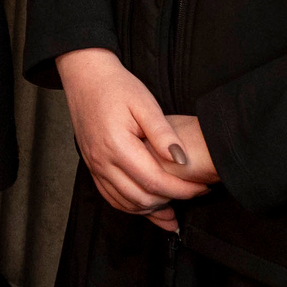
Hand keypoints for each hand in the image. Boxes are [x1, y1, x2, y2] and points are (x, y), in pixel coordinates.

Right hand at [54, 47, 212, 227]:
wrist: (85, 77)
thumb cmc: (116, 87)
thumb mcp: (145, 103)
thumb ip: (163, 134)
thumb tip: (182, 161)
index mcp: (117, 146)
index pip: (154, 182)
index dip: (182, 190)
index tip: (201, 188)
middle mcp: (102, 161)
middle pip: (141, 198)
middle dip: (171, 201)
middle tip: (193, 194)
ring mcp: (94, 166)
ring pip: (125, 203)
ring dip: (151, 210)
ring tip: (175, 207)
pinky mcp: (92, 166)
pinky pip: (111, 197)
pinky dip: (132, 206)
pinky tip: (149, 205)